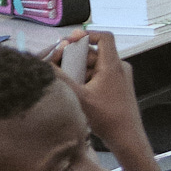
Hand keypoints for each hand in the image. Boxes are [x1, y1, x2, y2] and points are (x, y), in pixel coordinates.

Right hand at [62, 31, 160, 170]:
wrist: (127, 136)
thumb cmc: (107, 117)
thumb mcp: (79, 96)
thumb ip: (61, 77)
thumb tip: (44, 63)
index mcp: (113, 65)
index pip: (104, 37)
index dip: (87, 34)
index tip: (69, 41)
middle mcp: (119, 67)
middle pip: (94, 52)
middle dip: (74, 56)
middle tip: (56, 64)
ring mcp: (120, 77)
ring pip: (95, 65)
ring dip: (78, 68)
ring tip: (63, 79)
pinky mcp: (118, 86)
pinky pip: (99, 74)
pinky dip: (86, 77)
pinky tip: (74, 89)